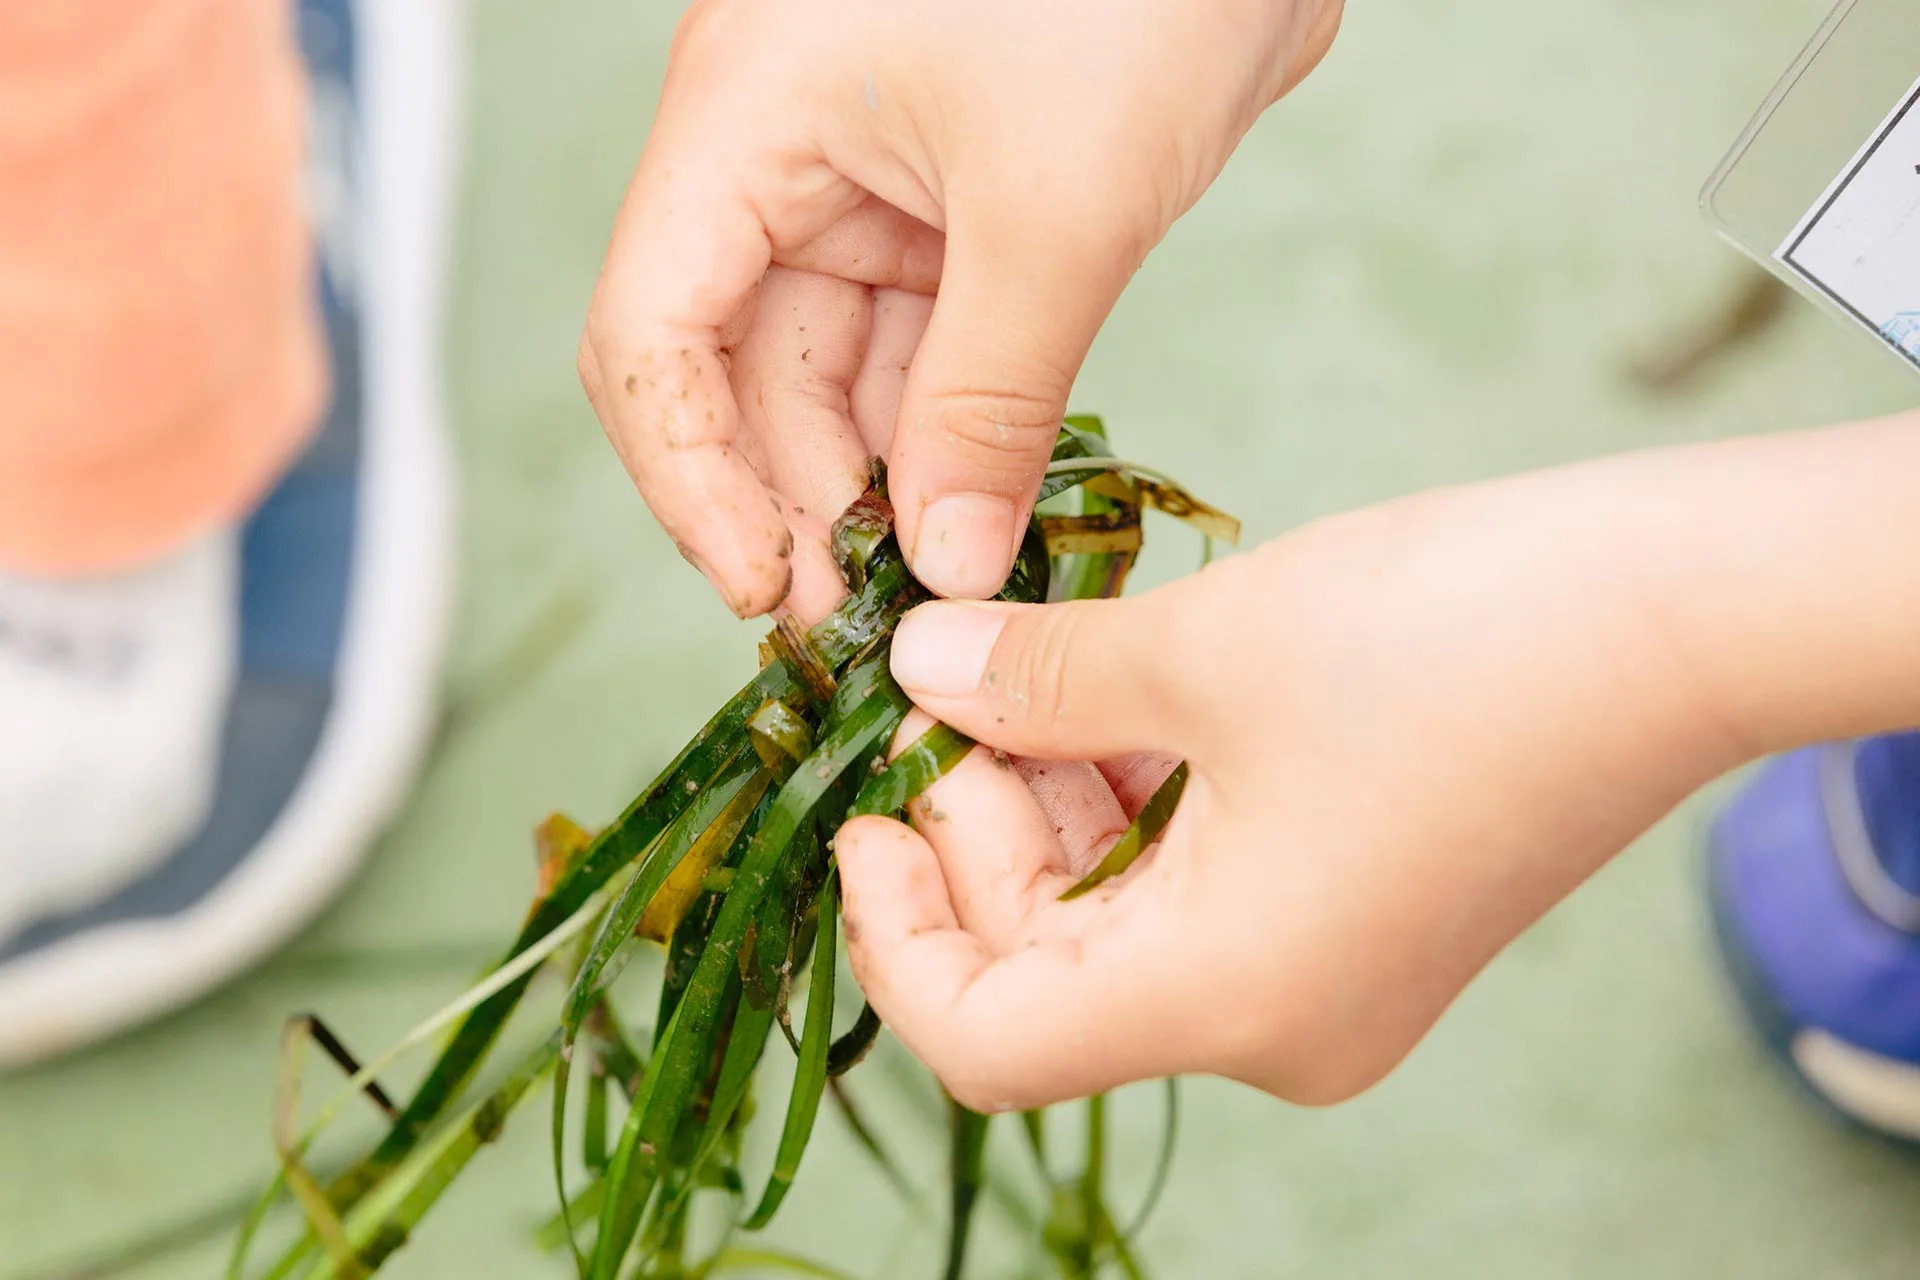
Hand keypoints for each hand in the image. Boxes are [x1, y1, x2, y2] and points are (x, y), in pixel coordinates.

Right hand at [580, 0, 1343, 619]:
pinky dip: (942, 433)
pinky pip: (916, 346)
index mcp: (745, 118)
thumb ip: (989, 401)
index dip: (689, 479)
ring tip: (924, 596)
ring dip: (873, 484)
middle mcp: (778, 152)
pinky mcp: (949, 205)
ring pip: (830, 372)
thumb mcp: (1059, 212)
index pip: (651, 331)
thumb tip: (946, 567)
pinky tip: (971, 518)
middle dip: (795, 503)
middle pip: (736, 369)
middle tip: (864, 627)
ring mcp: (863, 179)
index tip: (766, 590)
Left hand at [836, 417, 1919, 1112]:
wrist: (1681, 616)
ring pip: (1118, 920)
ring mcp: (1325, 981)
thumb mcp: (1201, 649)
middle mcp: (1273, 1027)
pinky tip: (1109, 687)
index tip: (864, 809)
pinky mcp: (1360, 919)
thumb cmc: (1450, 637)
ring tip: (1024, 664)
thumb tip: (918, 671)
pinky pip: (1196, 888)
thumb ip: (1034, 680)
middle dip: (975, 829)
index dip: (895, 932)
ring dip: (1051, 800)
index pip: (988, 1040)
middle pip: (1048, 969)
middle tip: (944, 682)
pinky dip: (1131, 800)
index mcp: (1224, 1000)